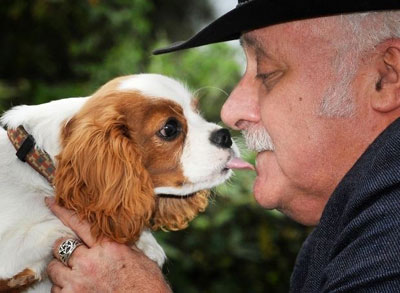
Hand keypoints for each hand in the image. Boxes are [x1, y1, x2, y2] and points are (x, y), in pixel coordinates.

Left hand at [45, 197, 170, 292]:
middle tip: (74, 259)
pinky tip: (77, 291)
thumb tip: (113, 238)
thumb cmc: (146, 284)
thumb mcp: (137, 257)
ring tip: (78, 279)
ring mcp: (78, 280)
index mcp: (107, 246)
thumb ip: (119, 245)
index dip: (63, 211)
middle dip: (65, 252)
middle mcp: (89, 260)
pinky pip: (55, 290)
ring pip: (54, 269)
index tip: (50, 201)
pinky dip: (63, 290)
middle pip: (61, 247)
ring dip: (63, 273)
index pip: (79, 223)